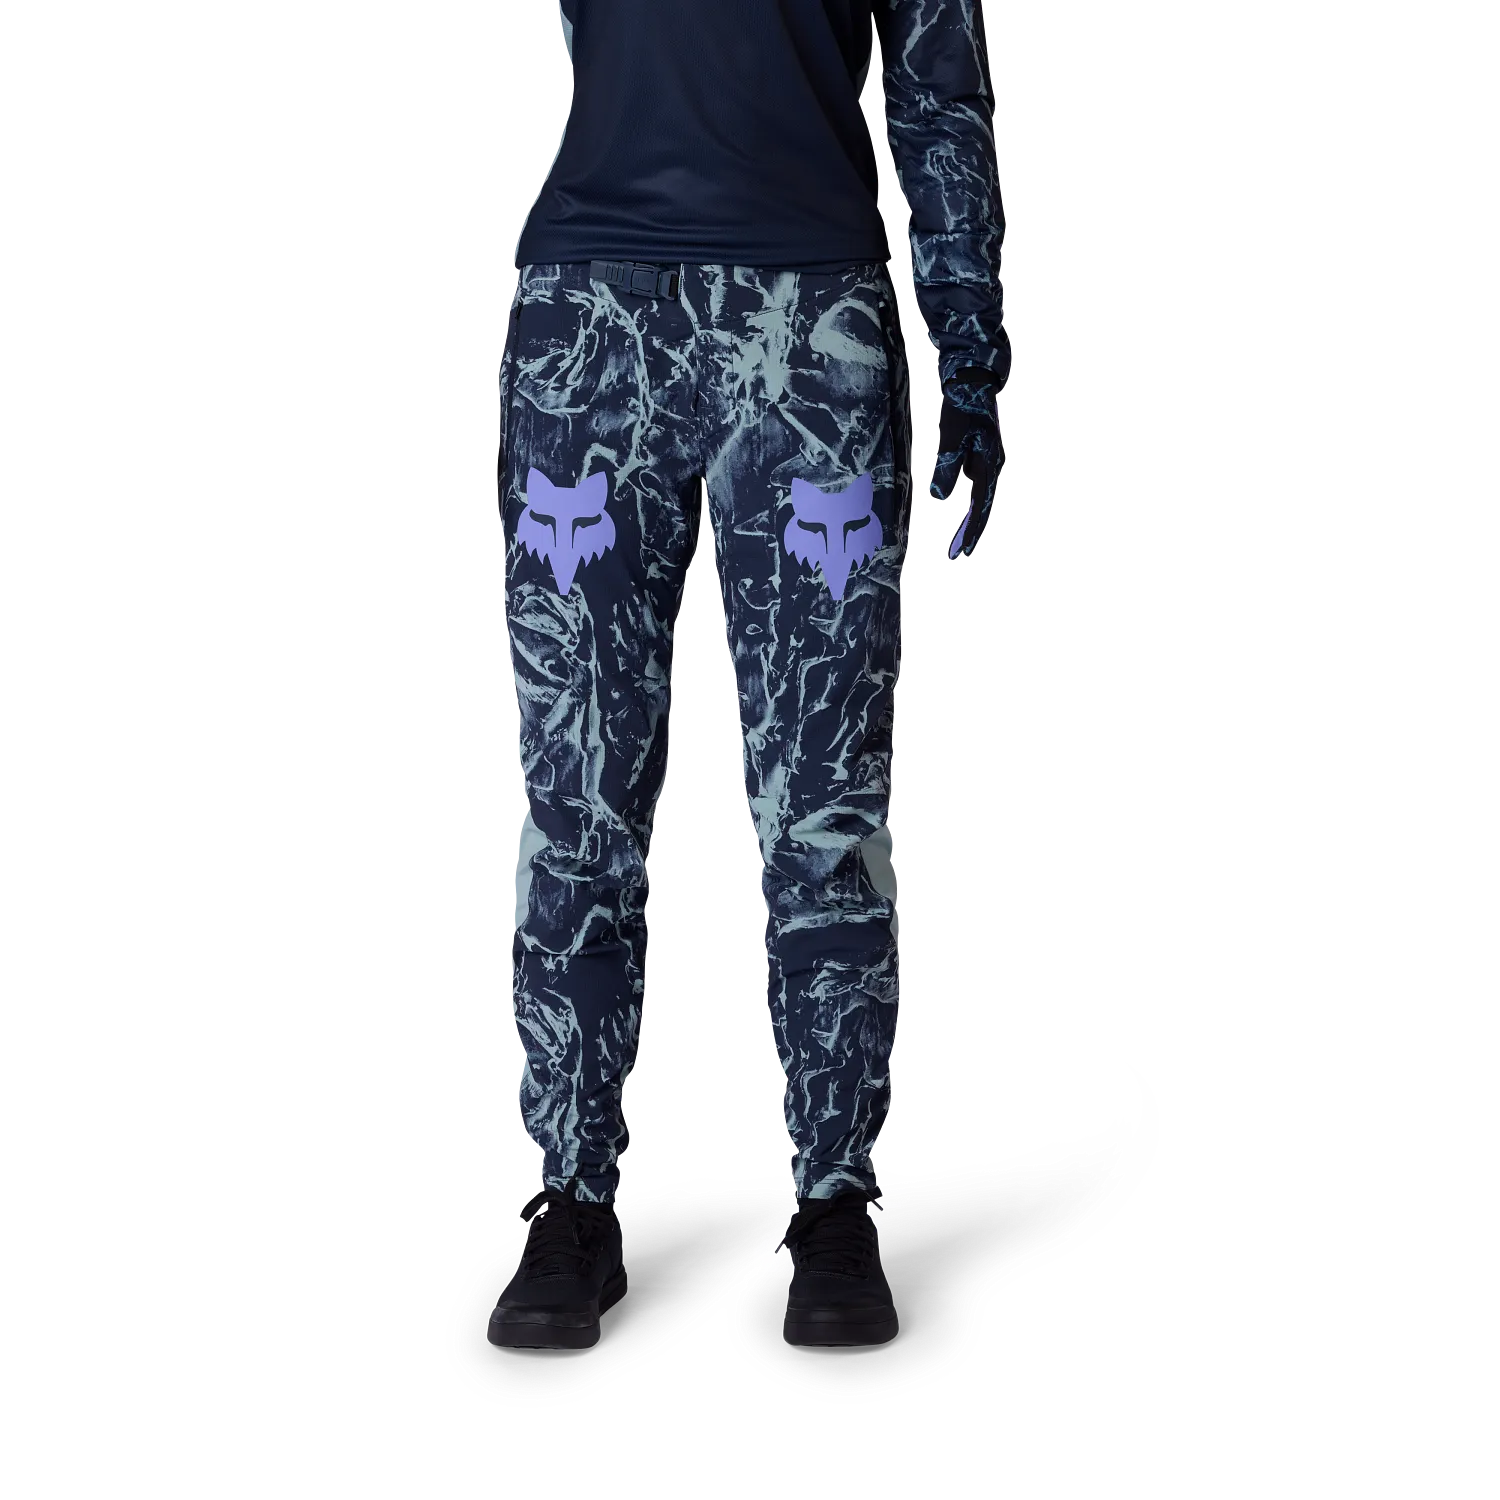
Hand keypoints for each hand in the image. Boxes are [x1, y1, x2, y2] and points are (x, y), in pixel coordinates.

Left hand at [931, 367, 1005, 559]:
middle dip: (971, 532)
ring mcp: (985, 462)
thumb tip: (942, 500)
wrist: (972, 382)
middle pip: (982, 508)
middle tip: (958, 554)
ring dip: (972, 520)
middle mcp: (988, 468)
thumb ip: (947, 470)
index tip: (958, 553)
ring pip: (980, 498)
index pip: (978, 508)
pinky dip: (971, 503)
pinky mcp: (978, 457)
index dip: (968, 532)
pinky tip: (962, 511)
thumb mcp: (950, 440)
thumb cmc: (961, 409)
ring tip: (961, 542)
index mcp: (984, 466)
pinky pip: (976, 486)